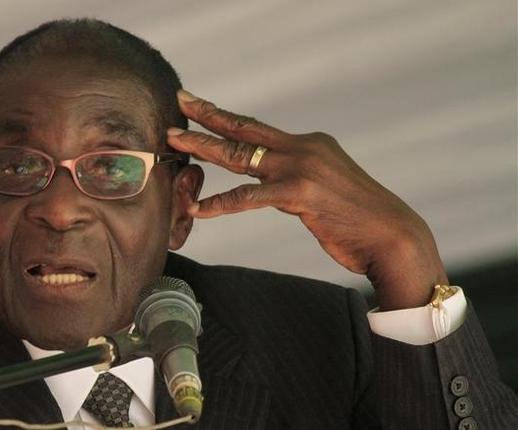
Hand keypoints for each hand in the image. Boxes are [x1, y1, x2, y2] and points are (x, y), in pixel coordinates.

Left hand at [167, 90, 447, 310]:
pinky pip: (250, 198)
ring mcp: (302, 168)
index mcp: (310, 144)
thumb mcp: (322, 188)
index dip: (224, 117)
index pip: (257, 128)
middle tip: (178, 103)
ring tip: (173, 141)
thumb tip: (264, 185)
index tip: (198, 104)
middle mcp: (304, 148)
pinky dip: (222, 203)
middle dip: (207, 116)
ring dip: (203, 148)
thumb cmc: (358, 220)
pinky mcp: (301, 194)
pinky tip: (200, 208)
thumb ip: (291, 181)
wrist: (392, 237)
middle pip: (244, 130)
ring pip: (241, 156)